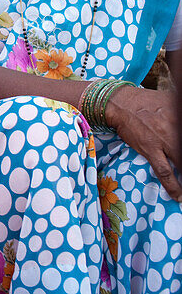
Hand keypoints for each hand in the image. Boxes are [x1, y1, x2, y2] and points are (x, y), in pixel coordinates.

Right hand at [106, 84, 181, 199]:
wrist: (120, 103)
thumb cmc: (146, 102)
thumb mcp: (170, 101)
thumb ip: (178, 111)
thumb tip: (180, 113)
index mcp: (180, 118)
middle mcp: (176, 129)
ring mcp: (163, 141)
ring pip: (181, 164)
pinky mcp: (150, 149)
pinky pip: (164, 171)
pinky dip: (173, 185)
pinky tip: (178, 195)